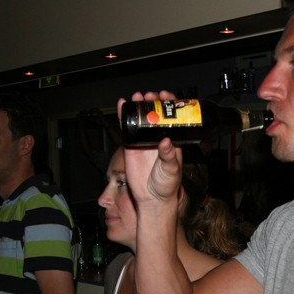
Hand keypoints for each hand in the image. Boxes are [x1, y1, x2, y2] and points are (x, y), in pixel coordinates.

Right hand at [119, 90, 183, 210]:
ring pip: (141, 118)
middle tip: (151, 96)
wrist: (151, 198)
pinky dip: (123, 116)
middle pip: (155, 114)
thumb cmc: (166, 185)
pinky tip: (121, 104)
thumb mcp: (172, 170)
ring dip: (139, 105)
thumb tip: (166, 142)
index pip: (172, 118)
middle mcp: (157, 138)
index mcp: (172, 140)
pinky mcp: (130, 146)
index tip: (167, 97)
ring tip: (138, 97)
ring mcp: (143, 140)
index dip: (170, 105)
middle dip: (153, 102)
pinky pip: (126, 128)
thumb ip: (169, 156)